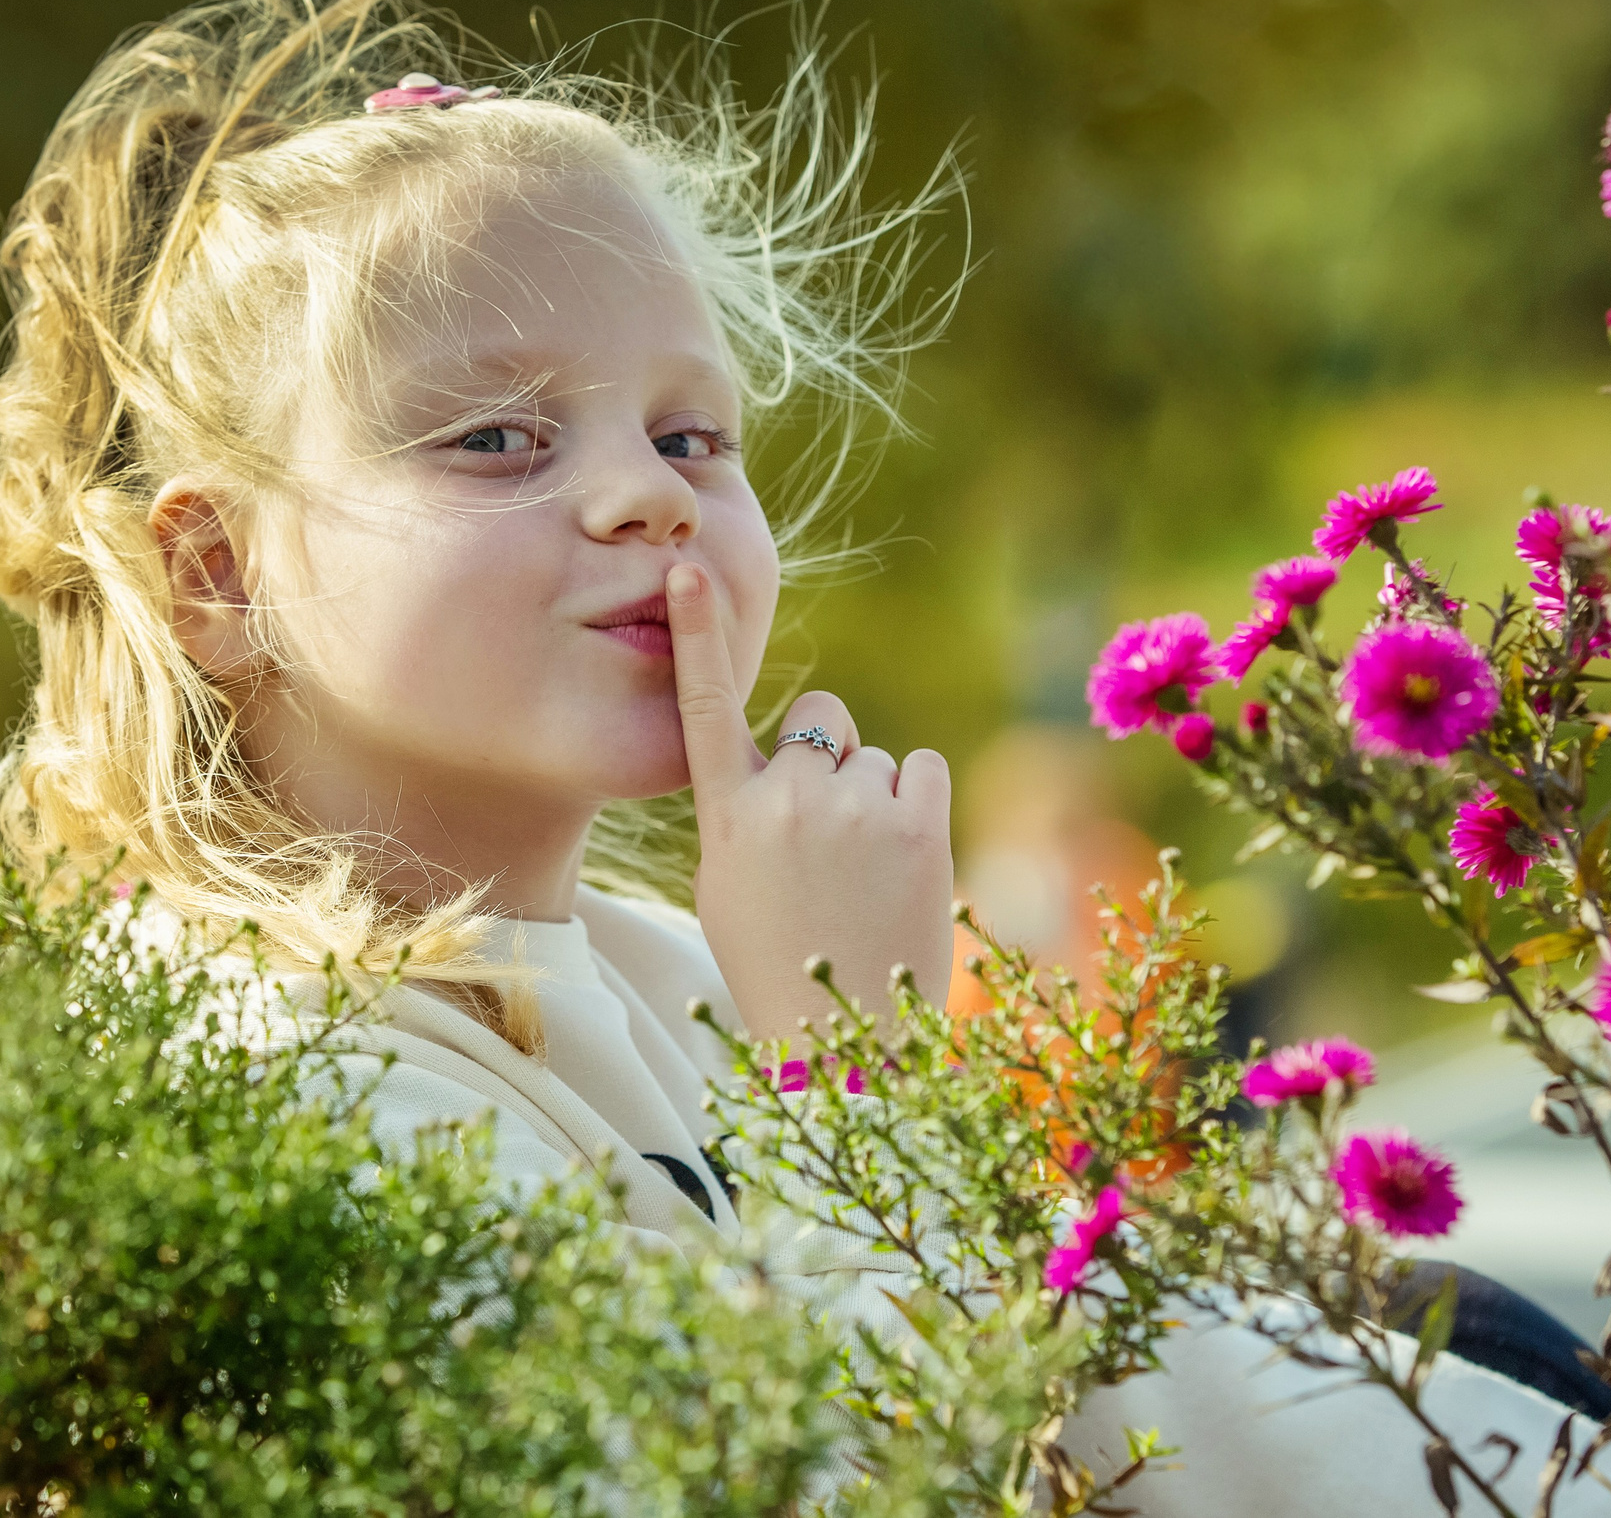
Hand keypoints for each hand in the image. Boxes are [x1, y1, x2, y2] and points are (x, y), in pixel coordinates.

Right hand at [665, 561, 953, 1042]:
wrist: (847, 1038)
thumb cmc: (780, 961)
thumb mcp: (729, 884)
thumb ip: (750, 810)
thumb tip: (791, 760)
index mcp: (729, 814)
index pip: (706, 708)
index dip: (697, 636)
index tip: (691, 571)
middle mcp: (789, 798)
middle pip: (822, 718)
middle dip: (829, 754)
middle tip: (829, 830)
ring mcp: (856, 808)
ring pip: (874, 757)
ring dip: (874, 798)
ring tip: (864, 872)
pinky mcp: (919, 823)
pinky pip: (919, 767)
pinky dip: (916, 801)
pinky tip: (903, 856)